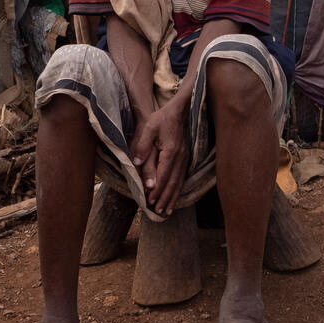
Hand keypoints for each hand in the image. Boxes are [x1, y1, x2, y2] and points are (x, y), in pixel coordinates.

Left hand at [129, 102, 189, 216]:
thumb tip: (138, 164)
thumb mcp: (148, 129)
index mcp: (171, 151)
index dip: (157, 190)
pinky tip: (175, 197)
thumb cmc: (161, 119)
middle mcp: (181, 157)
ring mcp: (185, 158)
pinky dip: (178, 189)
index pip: (163, 176)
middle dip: (165, 198)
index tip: (150, 201)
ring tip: (167, 210)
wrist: (178, 111)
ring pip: (179, 182)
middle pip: (173, 183)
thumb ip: (143, 147)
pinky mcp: (186, 157)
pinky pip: (182, 177)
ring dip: (173, 197)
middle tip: (159, 211)